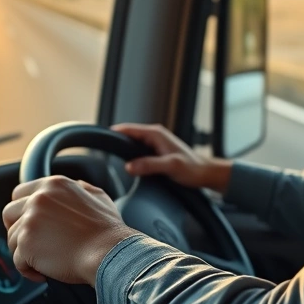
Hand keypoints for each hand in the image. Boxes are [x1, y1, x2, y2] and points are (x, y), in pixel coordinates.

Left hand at [3, 176, 139, 286]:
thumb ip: (81, 188)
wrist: (108, 252)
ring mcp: (30, 220)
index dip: (22, 210)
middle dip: (16, 229)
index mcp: (54, 185)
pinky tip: (43, 273)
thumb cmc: (107, 230)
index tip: (28, 222)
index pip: (20, 193)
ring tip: (43, 260)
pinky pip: (16, 261)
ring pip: (11, 239)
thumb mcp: (98, 197)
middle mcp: (39, 198)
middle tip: (30, 242)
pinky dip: (28, 270)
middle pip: (8, 213)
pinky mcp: (26, 244)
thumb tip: (77, 186)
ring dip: (24, 252)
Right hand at [111, 123, 232, 193]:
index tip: (98, 138)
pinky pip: (138, 151)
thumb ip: (149, 165)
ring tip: (108, 156)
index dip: (112, 133)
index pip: (127, 129)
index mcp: (156, 133)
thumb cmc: (192, 168)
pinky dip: (130, 156)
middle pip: (127, 135)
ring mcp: (155, 144)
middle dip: (115, 142)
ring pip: (132, 144)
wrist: (205, 173)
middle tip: (99, 150)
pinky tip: (125, 164)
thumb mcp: (170, 166)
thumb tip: (129, 166)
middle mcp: (154, 135)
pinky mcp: (156, 152)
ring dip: (122, 149)